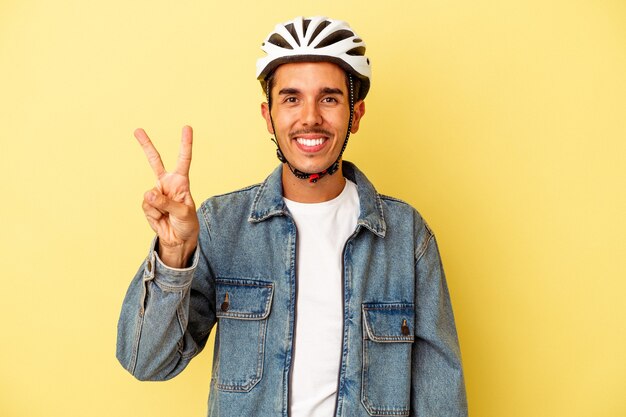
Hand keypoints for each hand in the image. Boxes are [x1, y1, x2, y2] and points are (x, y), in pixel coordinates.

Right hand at [135, 125, 198, 267]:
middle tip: (137, 130)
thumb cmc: (187, 223)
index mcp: (181, 182)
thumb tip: (148, 194)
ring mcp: (156, 193)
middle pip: (155, 161)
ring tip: (168, 215)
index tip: (187, 127)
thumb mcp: (183, 213)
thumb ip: (166, 203)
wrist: (178, 239)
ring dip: (159, 208)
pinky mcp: (147, 204)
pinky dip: (153, 215)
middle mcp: (167, 184)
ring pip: (150, 195)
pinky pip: (147, 207)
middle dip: (146, 145)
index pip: (184, 160)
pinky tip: (160, 218)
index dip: (185, 144)